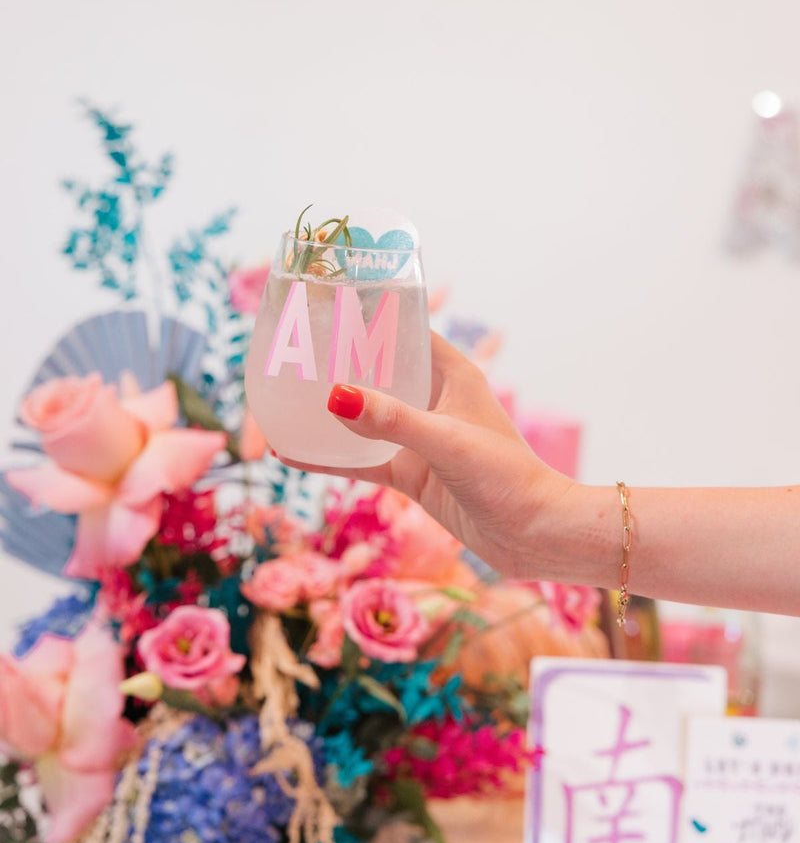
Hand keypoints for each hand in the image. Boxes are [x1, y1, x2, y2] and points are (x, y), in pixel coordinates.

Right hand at [274, 333, 573, 578]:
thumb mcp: (446, 443)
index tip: (326, 306)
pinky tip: (294, 453)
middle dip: (339, 362)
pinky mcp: (413, 474)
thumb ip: (392, 421)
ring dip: (331, 410)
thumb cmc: (506, 478)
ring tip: (283, 397)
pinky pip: (363, 460)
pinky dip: (332, 457)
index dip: (369, 316)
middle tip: (289, 351)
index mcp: (452, 375)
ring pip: (366, 416)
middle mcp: (434, 400)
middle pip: (378, 371)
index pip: (405, 330)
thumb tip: (335, 397)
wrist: (533, 536)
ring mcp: (421, 438)